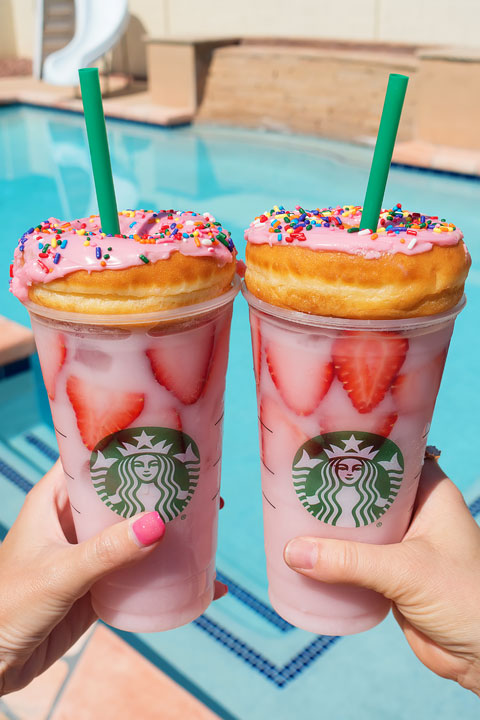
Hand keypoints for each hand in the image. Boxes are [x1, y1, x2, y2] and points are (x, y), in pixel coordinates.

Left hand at [0, 461, 226, 694]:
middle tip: (200, 484)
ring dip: (166, 528)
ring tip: (206, 522)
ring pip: (133, 530)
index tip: (166, 439)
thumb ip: (106, 552)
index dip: (126, 444)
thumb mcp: (59, 574)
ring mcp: (87, 552)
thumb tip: (157, 525)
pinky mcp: (98, 585)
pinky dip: (164, 571)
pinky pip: (137, 571)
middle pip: (121, 492)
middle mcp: (72, 520)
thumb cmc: (7, 607)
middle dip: (158, 488)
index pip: (91, 457)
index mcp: (54, 499)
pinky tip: (198, 578)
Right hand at [284, 459, 479, 695]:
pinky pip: (357, 556)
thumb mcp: (404, 572)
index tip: (320, 448)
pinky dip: (335, 554)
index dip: (357, 449)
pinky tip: (307, 550)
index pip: (389, 456)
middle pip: (368, 489)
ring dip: (332, 525)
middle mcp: (416, 512)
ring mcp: (404, 543)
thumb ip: (350, 562)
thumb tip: (293, 551)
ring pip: (360, 524)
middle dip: (335, 489)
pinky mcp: (392, 573)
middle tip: (297, 480)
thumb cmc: (464, 599)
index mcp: (430, 493)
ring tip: (293, 512)